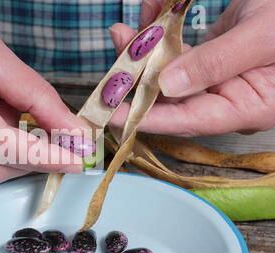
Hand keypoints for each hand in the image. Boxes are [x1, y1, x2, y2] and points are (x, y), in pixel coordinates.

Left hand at [109, 0, 274, 136]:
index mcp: (247, 107)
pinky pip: (182, 49)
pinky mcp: (213, 57)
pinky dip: (165, 33)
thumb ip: (217, 63)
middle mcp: (229, 98)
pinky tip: (150, 14)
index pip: (188, 121)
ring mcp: (219, 78)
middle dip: (138, 78)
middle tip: (113, 60)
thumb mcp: (262, 38)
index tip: (111, 114)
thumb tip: (168, 85)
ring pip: (171, 72)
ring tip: (124, 31)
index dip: (147, 118)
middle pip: (172, 97)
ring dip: (147, 50)